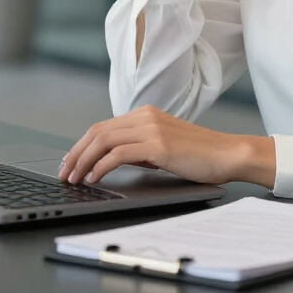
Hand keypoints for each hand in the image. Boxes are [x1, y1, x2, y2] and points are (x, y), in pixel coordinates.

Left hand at [57, 105, 275, 188]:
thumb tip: (113, 160)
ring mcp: (152, 128)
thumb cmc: (199, 155)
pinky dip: (102, 166)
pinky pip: (120, 154)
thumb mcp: (164, 147)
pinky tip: (95, 178)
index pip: (103, 126)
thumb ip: (140, 148)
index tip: (70, 161)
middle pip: (98, 131)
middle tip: (64, 172)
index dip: (82, 144)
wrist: (228, 153)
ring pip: (104, 140)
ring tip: (74, 178)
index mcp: (146, 114)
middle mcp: (146, 116)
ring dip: (84, 160)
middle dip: (76, 153)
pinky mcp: (158, 145)